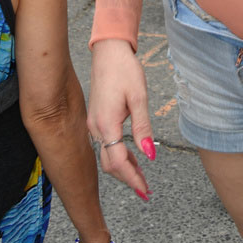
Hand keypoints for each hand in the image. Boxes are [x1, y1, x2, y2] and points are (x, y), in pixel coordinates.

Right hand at [88, 40, 153, 197]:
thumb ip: (143, 128)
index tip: (145, 191)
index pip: (117, 162)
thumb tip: (150, 155)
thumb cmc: (125, 70)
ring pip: (107, 155)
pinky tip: (132, 156)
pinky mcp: (95, 118)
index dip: (131, 179)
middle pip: (109, 164)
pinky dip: (118, 155)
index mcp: (106, 124)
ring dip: (124, 168)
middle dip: (128, 179)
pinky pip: (105, 144)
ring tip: (142, 178)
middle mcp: (95, 127)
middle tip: (146, 190)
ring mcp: (93, 123)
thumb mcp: (139, 97)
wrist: (108, 52)